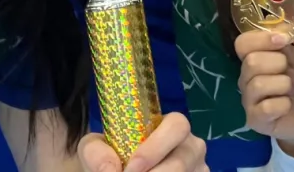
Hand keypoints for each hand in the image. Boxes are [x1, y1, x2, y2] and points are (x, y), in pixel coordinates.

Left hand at [77, 112, 206, 171]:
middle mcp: (191, 147)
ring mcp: (198, 170)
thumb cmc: (111, 158)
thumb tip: (110, 169)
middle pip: (182, 160)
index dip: (155, 147)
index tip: (130, 168)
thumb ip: (96, 152)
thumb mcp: (95, 149)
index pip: (176, 126)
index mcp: (171, 127)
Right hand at [235, 31, 293, 156]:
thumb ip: (286, 46)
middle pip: (251, 62)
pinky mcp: (254, 120)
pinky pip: (266, 107)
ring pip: (258, 84)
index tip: (282, 41)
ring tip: (288, 89)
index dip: (261, 39)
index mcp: (253, 60)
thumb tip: (279, 32)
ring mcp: (248, 100)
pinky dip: (283, 104)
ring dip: (282, 84)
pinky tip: (286, 105)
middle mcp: (245, 79)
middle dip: (277, 63)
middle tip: (287, 71)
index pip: (242, 43)